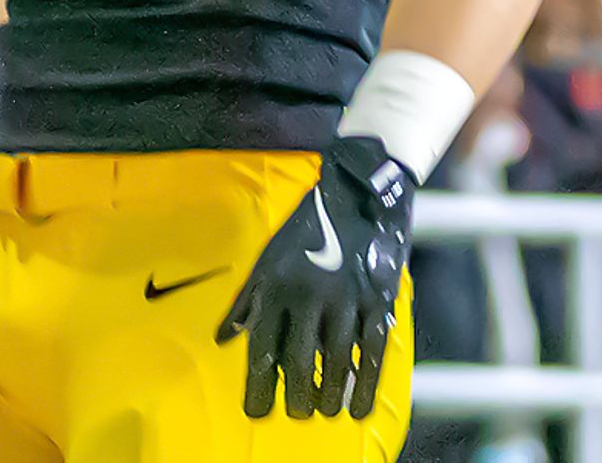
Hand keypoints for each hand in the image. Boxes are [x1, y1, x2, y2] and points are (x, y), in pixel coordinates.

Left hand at [219, 135, 419, 417]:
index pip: (263, 347)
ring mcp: (346, 296)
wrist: (359, 189)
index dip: (259, 385)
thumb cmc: (308, 227)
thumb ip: (247, 299)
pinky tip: (360, 406)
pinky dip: (367, 382)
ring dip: (330, 393)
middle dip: (296, 395)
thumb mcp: (269, 257)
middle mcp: (308, 294)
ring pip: (335, 359)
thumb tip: (224, 338)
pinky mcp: (378, 296)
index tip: (257, 411)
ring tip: (326, 412)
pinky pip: (372, 348)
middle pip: (298, 359)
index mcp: (276, 285)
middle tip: (298, 412)